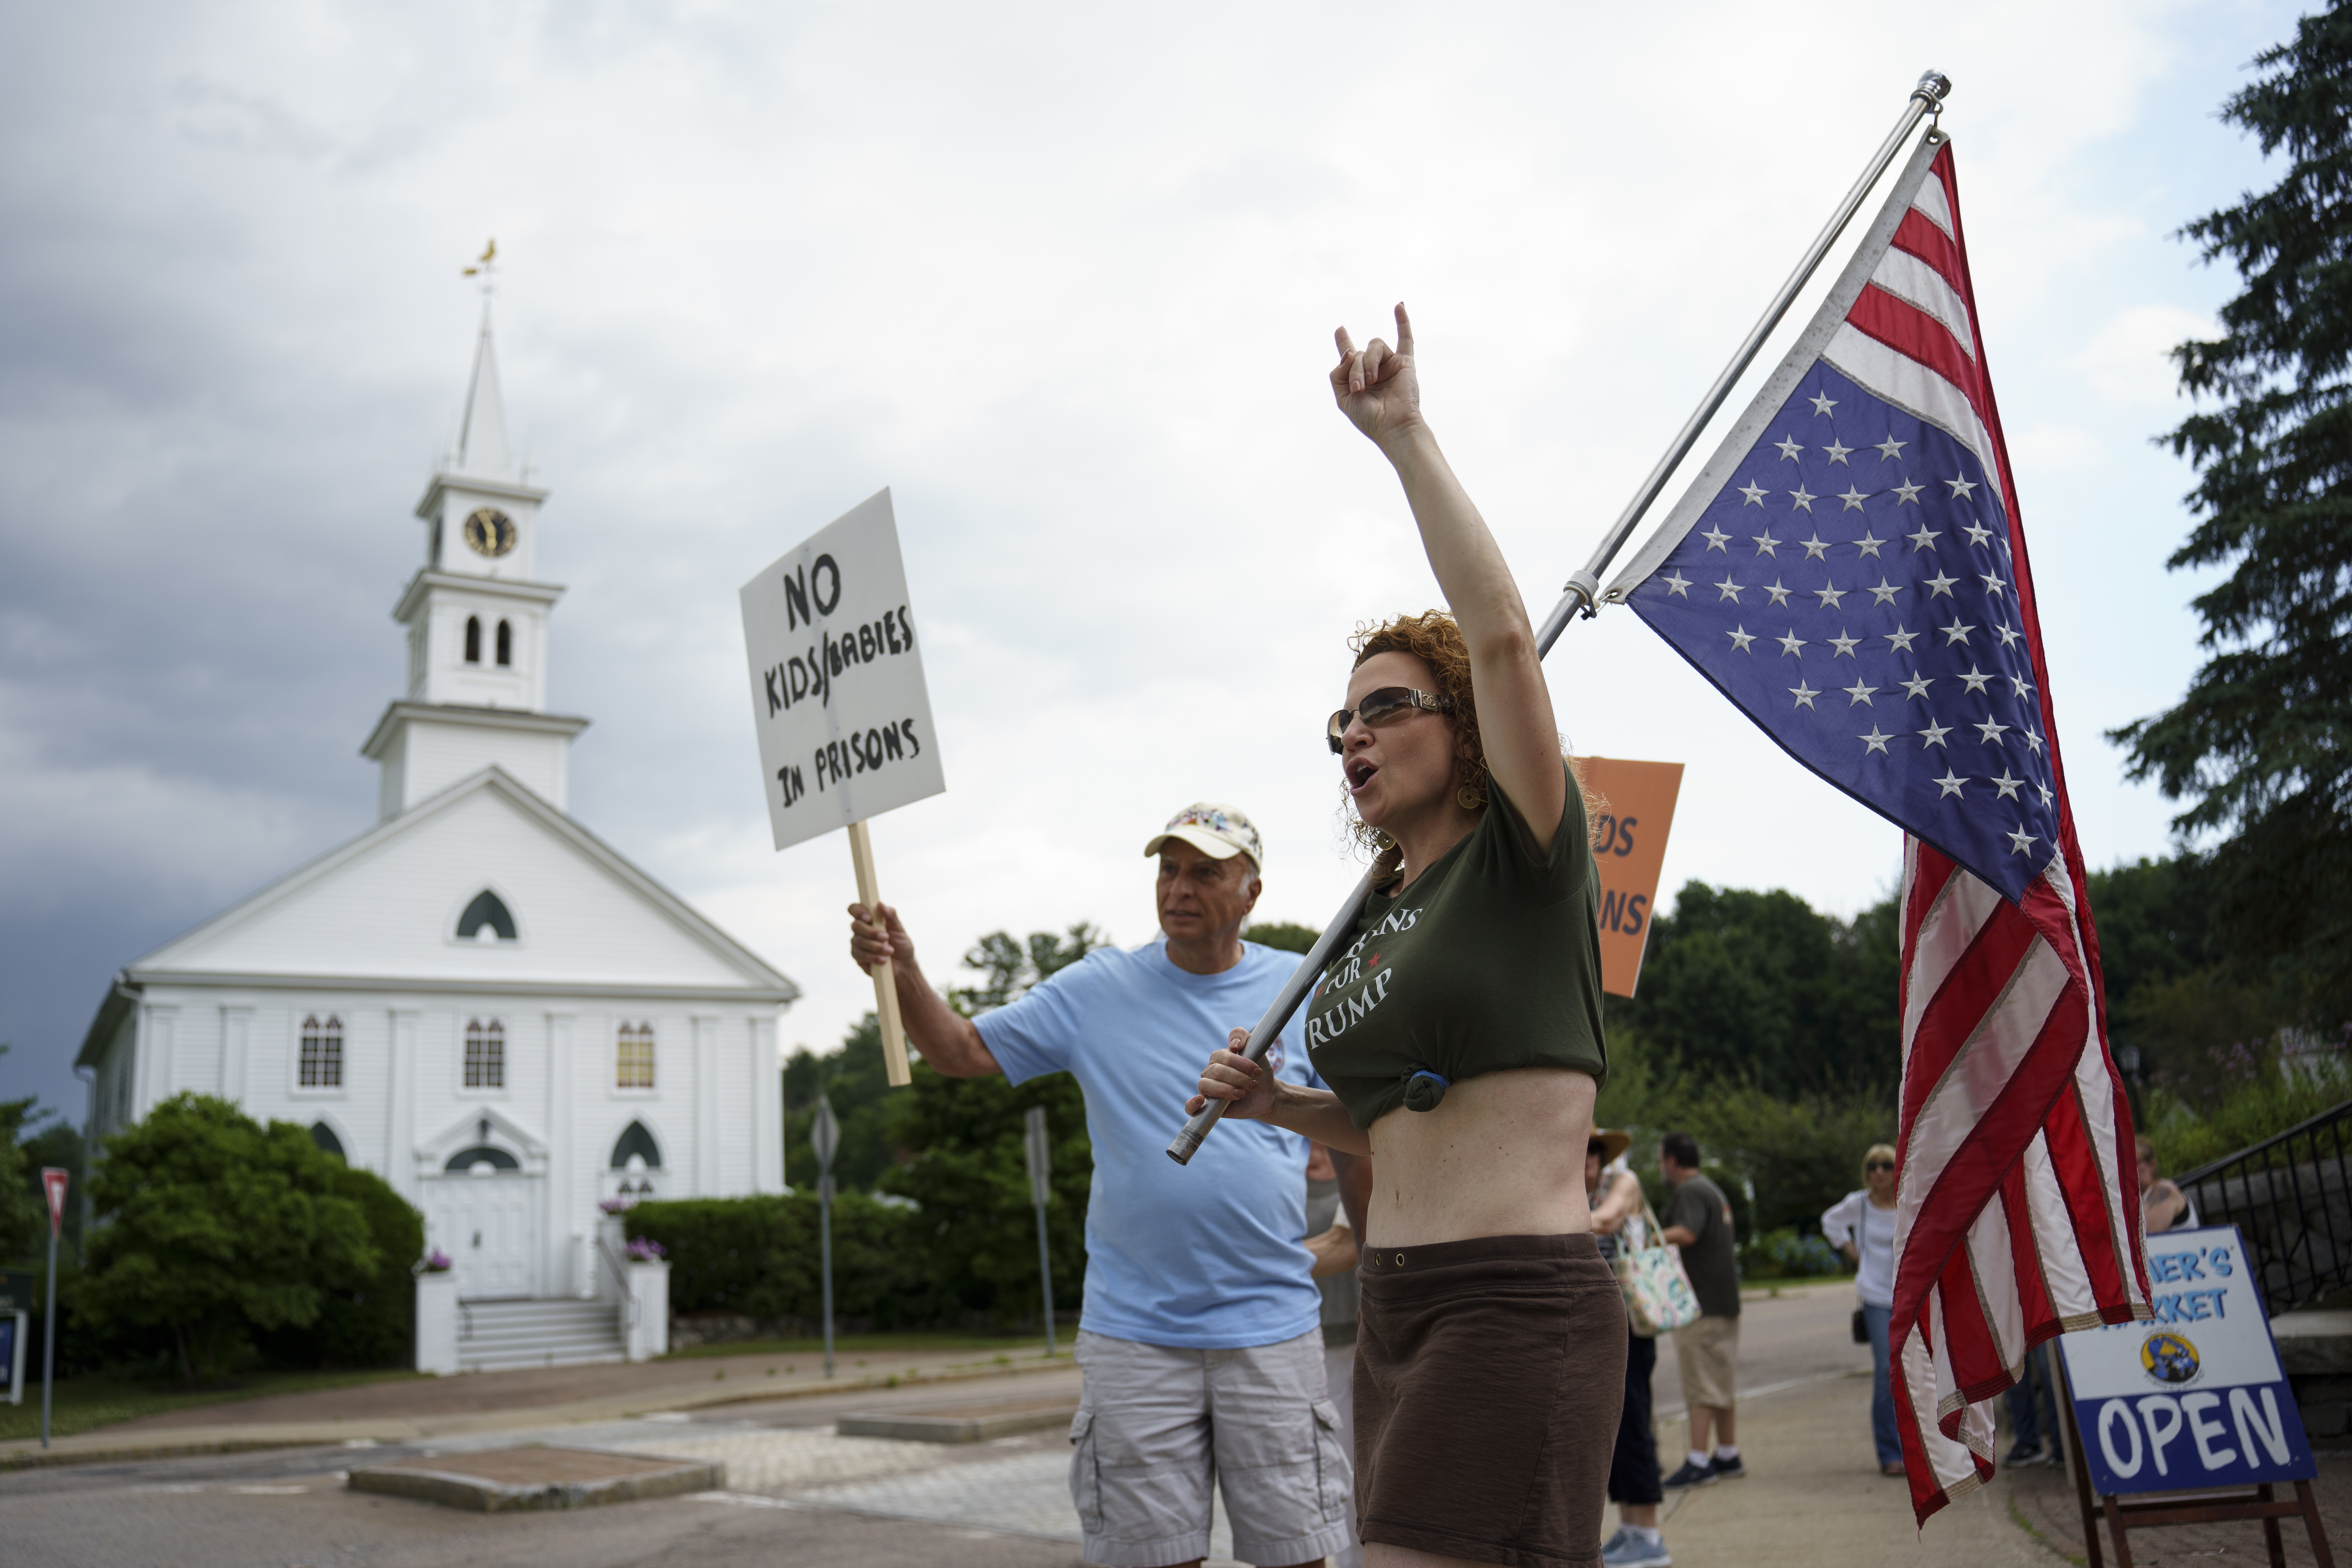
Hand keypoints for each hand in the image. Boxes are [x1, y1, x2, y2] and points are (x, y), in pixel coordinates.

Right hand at [847, 900, 911, 974]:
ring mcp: (857, 944)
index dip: (858, 911)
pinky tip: (883, 959)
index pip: (854, 909)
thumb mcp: (899, 928)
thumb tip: (880, 903)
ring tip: (889, 951)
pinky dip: (873, 957)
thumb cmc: (900, 943)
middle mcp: (860, 930)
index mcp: (868, 919)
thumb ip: (890, 915)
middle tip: (886, 937)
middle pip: (855, 925)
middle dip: (871, 932)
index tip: (869, 918)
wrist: (903, 965)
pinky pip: (860, 955)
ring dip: (875, 946)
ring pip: (857, 941)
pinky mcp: (858, 958)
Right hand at [1186, 1029, 1280, 1121]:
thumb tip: (1233, 1044)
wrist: (1267, 1095)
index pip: (1222, 1056)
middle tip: (1253, 1084)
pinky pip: (1190, 1107)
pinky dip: (1192, 1104)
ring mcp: (1208, 1089)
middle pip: (1217, 1071)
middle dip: (1239, 1078)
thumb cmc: (1258, 1073)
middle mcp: (1210, 1072)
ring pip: (1206, 1085)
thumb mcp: (1257, 1050)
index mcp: (1219, 1058)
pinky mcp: (1208, 1107)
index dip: (1241, 1063)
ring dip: (1227, 1089)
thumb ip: (1243, 1036)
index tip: (1257, 1070)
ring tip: (1242, 1093)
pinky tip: (1201, 1101)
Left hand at [1330, 302, 1422, 446]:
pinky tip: (1399, 305)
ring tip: (1372, 381)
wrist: (1392, 426)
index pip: (1350, 355)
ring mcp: (1390, 364)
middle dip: (1355, 369)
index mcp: (1358, 377)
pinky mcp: (1405, 363)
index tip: (1340, 330)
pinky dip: (1403, 321)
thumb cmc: (1369, 417)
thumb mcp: (1343, 397)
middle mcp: (1374, 368)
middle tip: (1359, 388)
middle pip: (1358, 353)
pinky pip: (1405, 338)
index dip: (1343, 342)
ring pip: (1374, 346)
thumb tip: (1350, 352)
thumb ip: (1339, 373)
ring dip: (1368, 362)